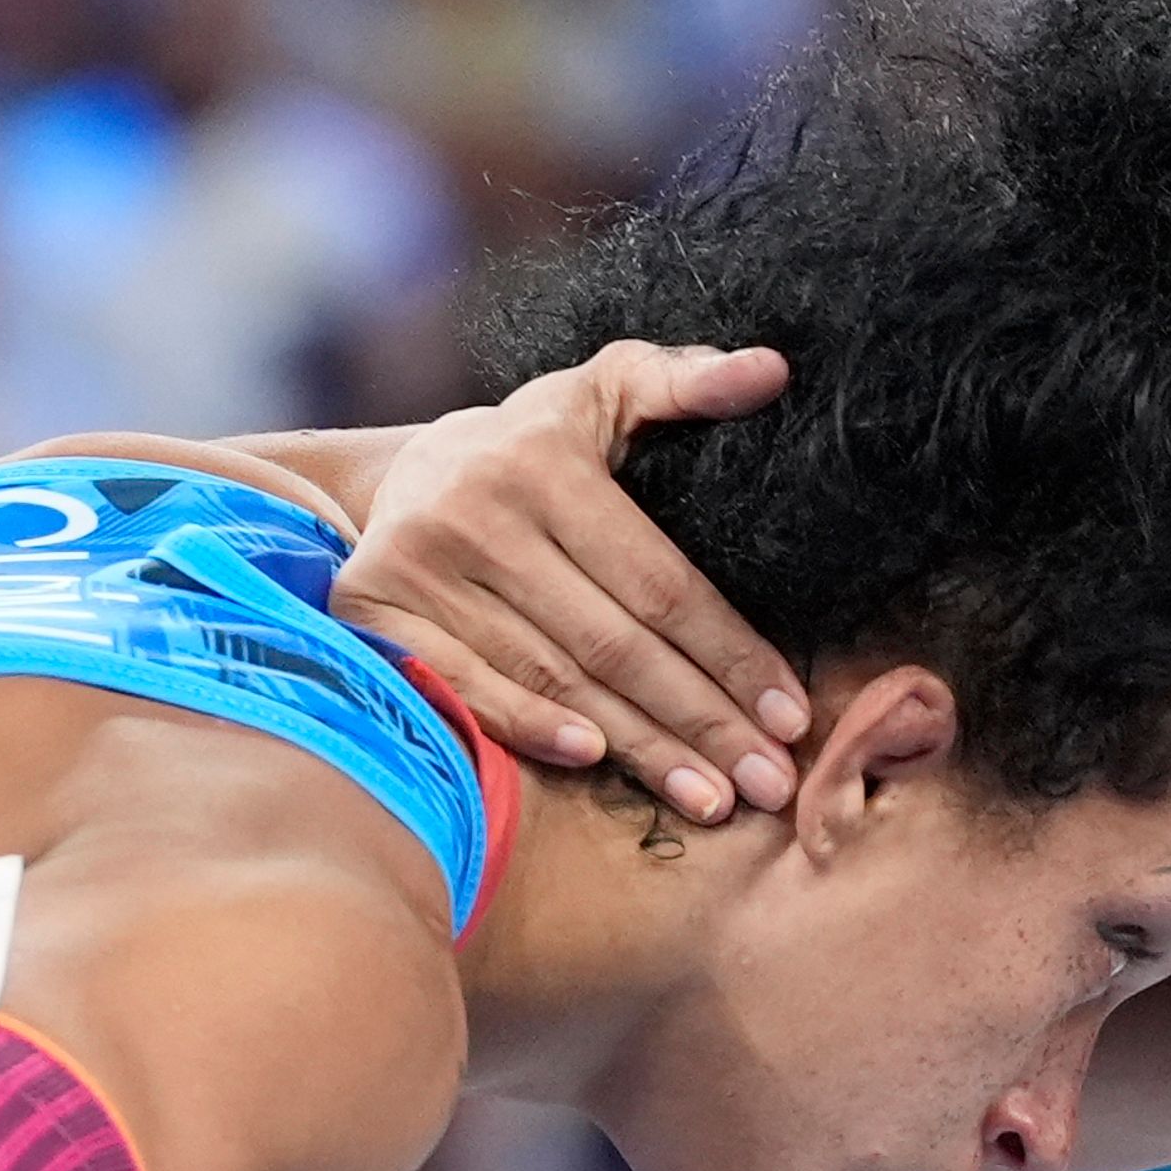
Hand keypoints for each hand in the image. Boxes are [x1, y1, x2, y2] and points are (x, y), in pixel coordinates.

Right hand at [333, 342, 806, 825]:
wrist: (410, 474)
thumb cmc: (538, 446)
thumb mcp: (606, 394)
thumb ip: (686, 383)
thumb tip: (772, 371)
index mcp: (542, 461)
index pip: (659, 581)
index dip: (731, 654)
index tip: (792, 716)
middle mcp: (476, 513)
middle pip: (615, 643)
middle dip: (702, 721)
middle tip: (769, 784)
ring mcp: (419, 569)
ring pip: (555, 678)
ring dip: (641, 749)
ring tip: (714, 799)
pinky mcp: (378, 616)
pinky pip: (469, 688)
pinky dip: (531, 729)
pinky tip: (597, 763)